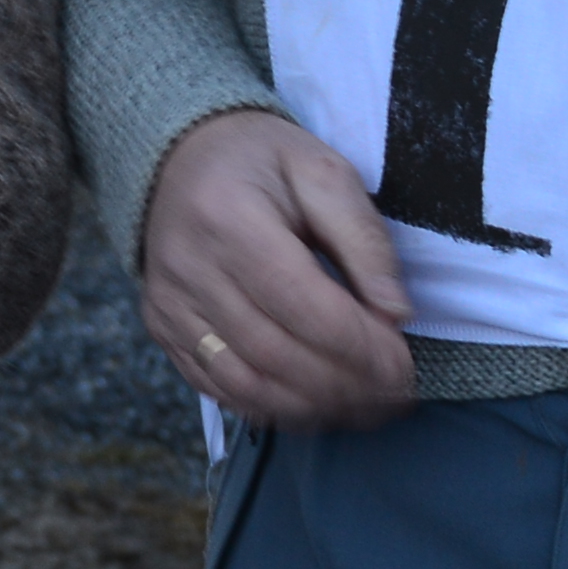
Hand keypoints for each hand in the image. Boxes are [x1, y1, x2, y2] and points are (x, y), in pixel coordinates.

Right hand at [135, 109, 414, 431]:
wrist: (178, 160)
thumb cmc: (261, 162)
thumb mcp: (323, 173)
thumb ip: (364, 240)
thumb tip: (396, 314)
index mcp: (230, 217)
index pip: (302, 303)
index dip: (359, 346)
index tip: (404, 367)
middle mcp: (190, 269)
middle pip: (275, 353)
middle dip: (345, 385)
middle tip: (395, 397)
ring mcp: (170, 306)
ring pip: (245, 383)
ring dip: (312, 407)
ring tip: (364, 408)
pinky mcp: (163, 331)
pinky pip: (218, 389)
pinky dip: (272, 408)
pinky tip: (315, 407)